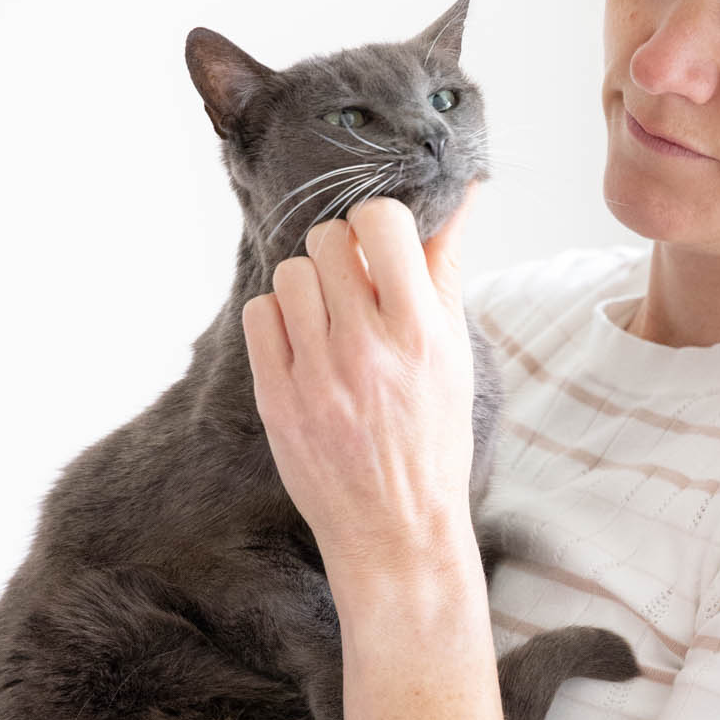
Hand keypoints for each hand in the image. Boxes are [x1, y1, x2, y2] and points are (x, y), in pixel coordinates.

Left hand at [242, 188, 480, 588]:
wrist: (396, 528)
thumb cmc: (433, 436)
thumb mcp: (456, 351)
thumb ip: (446, 266)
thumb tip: (460, 190)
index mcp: (419, 331)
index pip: (380, 220)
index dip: (380, 226)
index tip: (383, 250)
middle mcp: (364, 347)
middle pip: (327, 240)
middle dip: (342, 256)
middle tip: (357, 290)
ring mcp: (315, 374)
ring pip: (289, 274)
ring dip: (309, 287)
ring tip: (330, 322)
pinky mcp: (276, 397)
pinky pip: (259, 315)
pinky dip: (279, 320)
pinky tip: (303, 346)